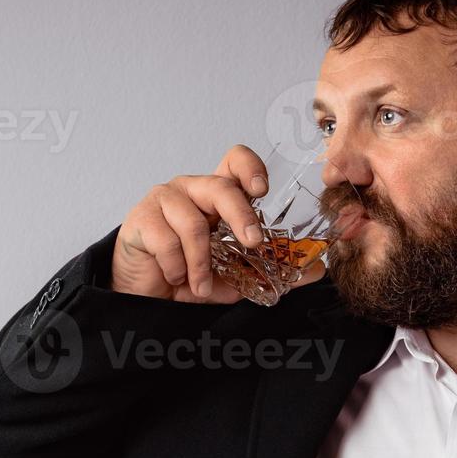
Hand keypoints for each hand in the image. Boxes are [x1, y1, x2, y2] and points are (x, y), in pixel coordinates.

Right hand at [111, 143, 328, 301]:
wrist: (146, 297)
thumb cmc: (189, 277)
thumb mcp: (235, 276)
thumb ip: (270, 270)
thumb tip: (315, 271)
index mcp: (217, 196)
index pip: (234, 160)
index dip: (250, 167)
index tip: (262, 190)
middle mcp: (192, 190)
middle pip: (221, 187)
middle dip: (241, 216)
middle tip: (252, 244)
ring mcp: (165, 200)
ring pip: (193, 222)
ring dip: (201, 263)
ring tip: (199, 286)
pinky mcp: (141, 217)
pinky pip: (166, 240)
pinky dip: (176, 267)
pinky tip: (174, 276)